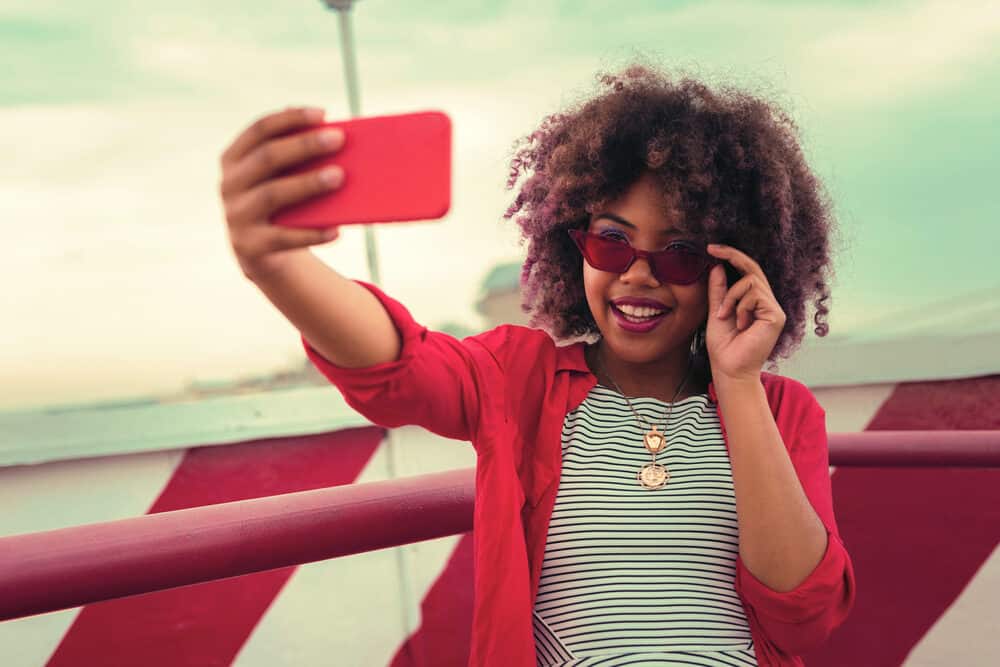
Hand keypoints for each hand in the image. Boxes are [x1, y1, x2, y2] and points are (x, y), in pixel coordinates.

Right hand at [218, 106, 345, 280]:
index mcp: (233, 158)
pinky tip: (337, 229)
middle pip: (267, 158)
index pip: (260, 129)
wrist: (261, 253)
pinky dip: (312, 233)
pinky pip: (284, 238)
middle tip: (338, 139)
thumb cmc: (280, 203)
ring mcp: (236, 216)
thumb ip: (294, 155)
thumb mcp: (279, 177)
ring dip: (308, 183)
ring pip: (273, 194)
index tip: (323, 114)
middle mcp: (229, 184)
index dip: (290, 119)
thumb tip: (333, 135)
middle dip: (304, 145)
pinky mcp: (250, 247)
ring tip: (339, 176)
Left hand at [704, 243, 785, 383]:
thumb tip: (717, 267)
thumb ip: (719, 290)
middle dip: (732, 256)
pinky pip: (755, 295)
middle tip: (712, 249)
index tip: (711, 248)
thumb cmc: (723, 346)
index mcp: (754, 302)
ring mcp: (773, 308)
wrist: (729, 369)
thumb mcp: (716, 311)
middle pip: (753, 269)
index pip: (748, 272)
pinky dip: (740, 306)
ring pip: (750, 281)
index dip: (732, 257)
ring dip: (731, 296)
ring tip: (725, 316)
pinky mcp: (776, 315)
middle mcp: (767, 303)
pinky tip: (739, 324)